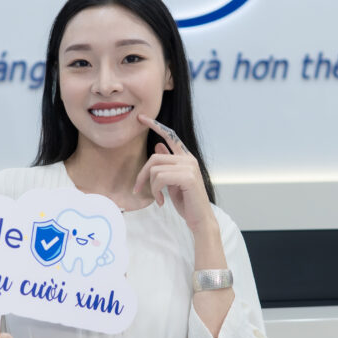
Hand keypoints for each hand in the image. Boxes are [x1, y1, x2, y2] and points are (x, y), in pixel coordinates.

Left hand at [133, 113, 215, 232]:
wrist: (200, 219)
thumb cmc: (187, 201)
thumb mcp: (173, 180)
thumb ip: (167, 163)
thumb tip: (157, 143)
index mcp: (185, 158)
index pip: (169, 135)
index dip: (155, 125)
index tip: (141, 118)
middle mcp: (188, 159)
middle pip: (155, 157)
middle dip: (142, 174)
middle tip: (137, 189)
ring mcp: (189, 167)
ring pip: (155, 169)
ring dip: (151, 187)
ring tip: (159, 198)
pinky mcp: (188, 177)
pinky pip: (160, 178)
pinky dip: (156, 191)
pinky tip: (162, 201)